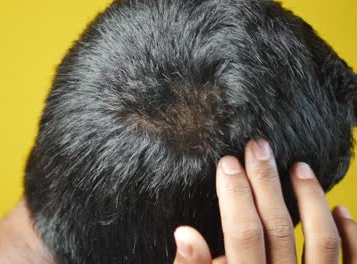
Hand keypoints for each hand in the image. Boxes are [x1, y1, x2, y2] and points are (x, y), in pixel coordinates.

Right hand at [173, 139, 356, 263]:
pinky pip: (353, 263)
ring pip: (322, 241)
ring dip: (311, 199)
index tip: (227, 162)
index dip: (234, 194)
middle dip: (266, 182)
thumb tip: (185, 233)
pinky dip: (352, 234)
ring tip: (299, 167)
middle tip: (258, 146)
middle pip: (278, 227)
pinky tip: (340, 207)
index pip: (242, 233)